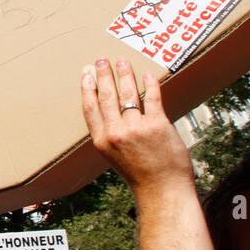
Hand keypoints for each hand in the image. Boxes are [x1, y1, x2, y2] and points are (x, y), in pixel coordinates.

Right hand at [80, 58, 193, 193]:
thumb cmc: (140, 174)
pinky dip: (150, 85)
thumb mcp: (114, 156)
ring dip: (125, 75)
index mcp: (102, 141)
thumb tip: (112, 109)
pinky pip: (152, 98)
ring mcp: (137, 128)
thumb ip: (111, 134)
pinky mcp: (157, 125)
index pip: (90, 108)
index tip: (87, 73)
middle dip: (104, 75)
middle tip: (102, 60)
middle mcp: (116, 133)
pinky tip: (148, 75)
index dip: (88, 88)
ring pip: (128, 94)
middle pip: (107, 96)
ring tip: (123, 63)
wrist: (162, 189)